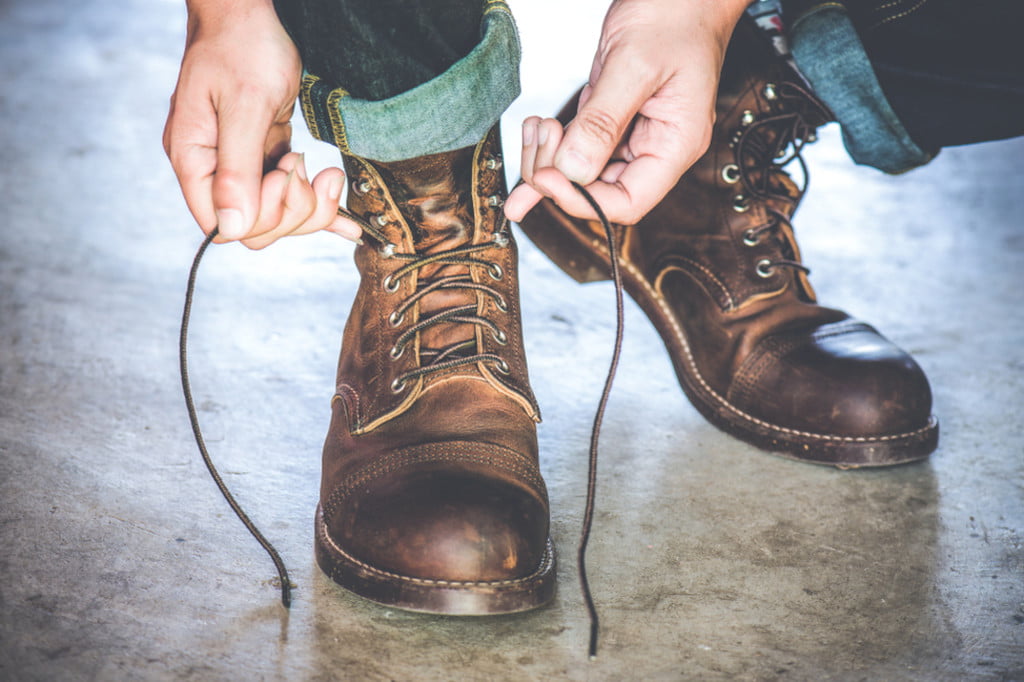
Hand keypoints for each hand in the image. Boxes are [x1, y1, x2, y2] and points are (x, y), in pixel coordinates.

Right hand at [163, 0, 360, 247]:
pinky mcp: (264, 156)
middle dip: (292, 209)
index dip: (261, 215)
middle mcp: (213, 168)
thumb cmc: (242, 45)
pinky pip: (291, 195)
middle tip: (308, 168)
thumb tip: (231, 227)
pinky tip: (347, 223)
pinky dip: (320, 208)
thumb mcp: (246, 105)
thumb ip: (238, 168)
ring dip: (310, 204)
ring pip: (277, 216)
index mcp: (194, 159)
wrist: (249, 10)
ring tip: (327, 171)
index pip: (222, 224)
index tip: (285, 173)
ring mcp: (240, 164)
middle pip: (254, 226)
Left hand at [506, 0, 748, 225]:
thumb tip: (574, 168)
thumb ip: (603, 120)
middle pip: (600, 191)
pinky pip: (579, 146)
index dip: (584, 200)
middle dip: (560, 174)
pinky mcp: (611, 118)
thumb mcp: (635, 65)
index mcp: (675, 144)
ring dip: (550, 158)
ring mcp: (632, 134)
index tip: (550, 178)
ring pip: (583, 171)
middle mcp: (655, 146)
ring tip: (536, 127)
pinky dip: (552, 148)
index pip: (628, 202)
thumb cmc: (677, 15)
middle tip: (540, 140)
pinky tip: (533, 143)